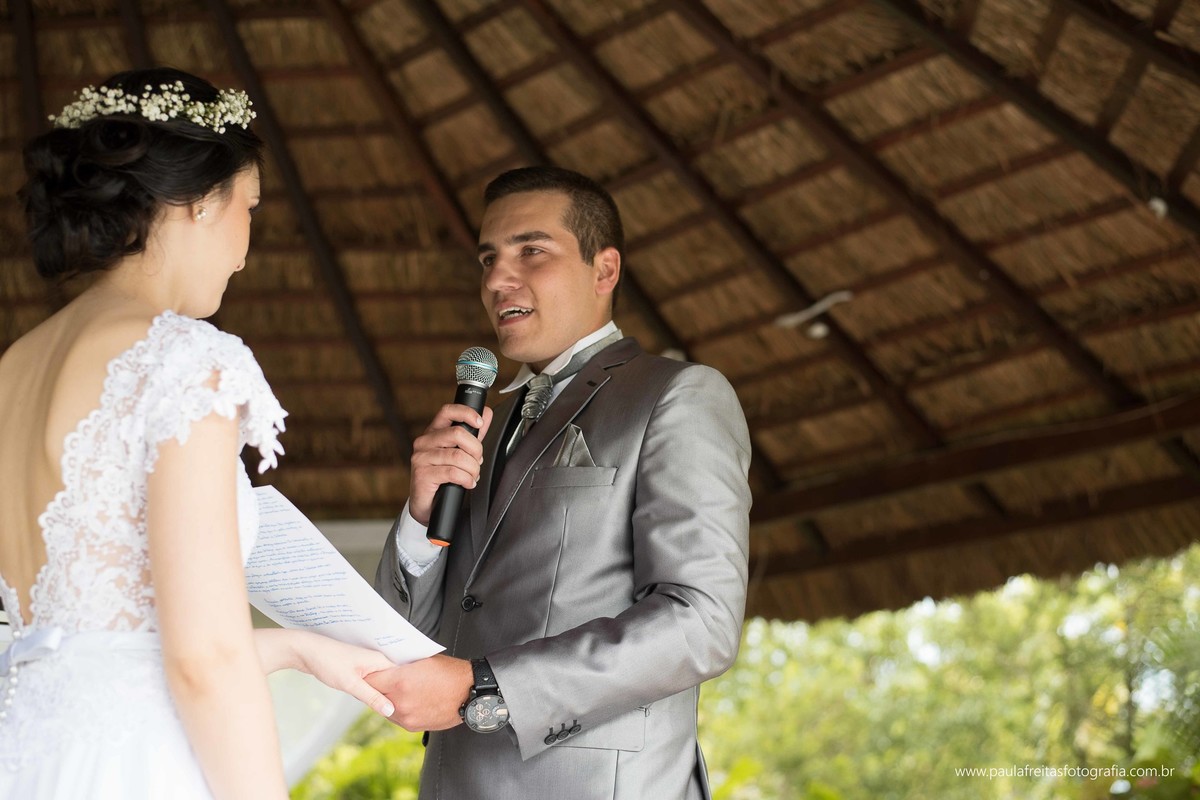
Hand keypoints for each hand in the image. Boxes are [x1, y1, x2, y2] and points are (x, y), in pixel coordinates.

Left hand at [287, 631, 397, 717]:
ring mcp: (366, 663)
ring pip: (380, 683)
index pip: (400, 678)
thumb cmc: (327, 661)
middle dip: (391, 695)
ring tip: (380, 707)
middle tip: (393, 711)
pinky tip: (366, 699)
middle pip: (392, 681)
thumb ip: (371, 697)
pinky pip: (370, 682)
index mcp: (379, 660)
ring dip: (379, 694)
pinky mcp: (357, 668)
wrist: (305, 651)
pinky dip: (369, 691)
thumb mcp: (350, 683)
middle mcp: (376, 660)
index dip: (402, 693)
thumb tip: (390, 710)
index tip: (405, 707)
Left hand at [366, 654, 472, 730]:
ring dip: (388, 700)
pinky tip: (410, 701)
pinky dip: (399, 710)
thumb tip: (385, 668)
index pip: (369, 680)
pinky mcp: (412, 726)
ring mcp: (405, 716)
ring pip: (384, 709)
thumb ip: (400, 667)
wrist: (469, 692)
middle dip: (378, 688)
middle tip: (384, 681)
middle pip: (375, 696)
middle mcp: (399, 702)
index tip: (370, 673)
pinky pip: (396, 718)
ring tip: (400, 692)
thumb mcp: (421, 661)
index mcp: (400, 681)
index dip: (370, 675)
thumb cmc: (448, 673)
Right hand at [408, 404, 493, 524]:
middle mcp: (424, 441)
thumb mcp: (459, 451)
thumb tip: (486, 413)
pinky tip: (468, 483)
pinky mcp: (422, 474)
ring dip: (473, 468)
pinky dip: (466, 479)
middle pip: (457, 433)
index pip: (448, 411)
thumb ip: (473, 434)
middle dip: (476, 449)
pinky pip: (452, 472)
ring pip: (457, 456)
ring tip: (473, 475)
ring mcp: (421, 457)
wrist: (427, 504)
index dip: (466, 413)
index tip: (479, 423)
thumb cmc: (442, 476)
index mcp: (434, 432)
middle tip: (479, 461)